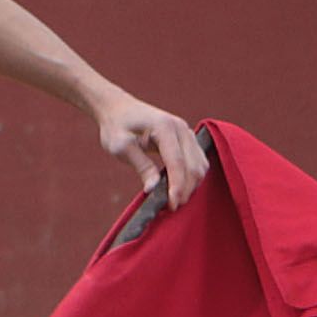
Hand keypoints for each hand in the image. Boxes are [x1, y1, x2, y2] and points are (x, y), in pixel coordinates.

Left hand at [94, 90, 206, 206]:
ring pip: (200, 164)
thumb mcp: (121, 147)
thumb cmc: (116, 126)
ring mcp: (186, 132)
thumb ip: (140, 166)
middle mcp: (180, 128)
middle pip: (193, 165)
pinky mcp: (187, 138)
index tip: (172, 205)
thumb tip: (153, 188)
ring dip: (191, 184)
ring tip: (174, 199)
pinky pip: (197, 161)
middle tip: (171, 207)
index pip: (177, 162)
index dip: (177, 186)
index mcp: (164, 127)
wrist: (118, 108)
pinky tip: (179, 187)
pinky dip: (192, 176)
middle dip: (186, 189)